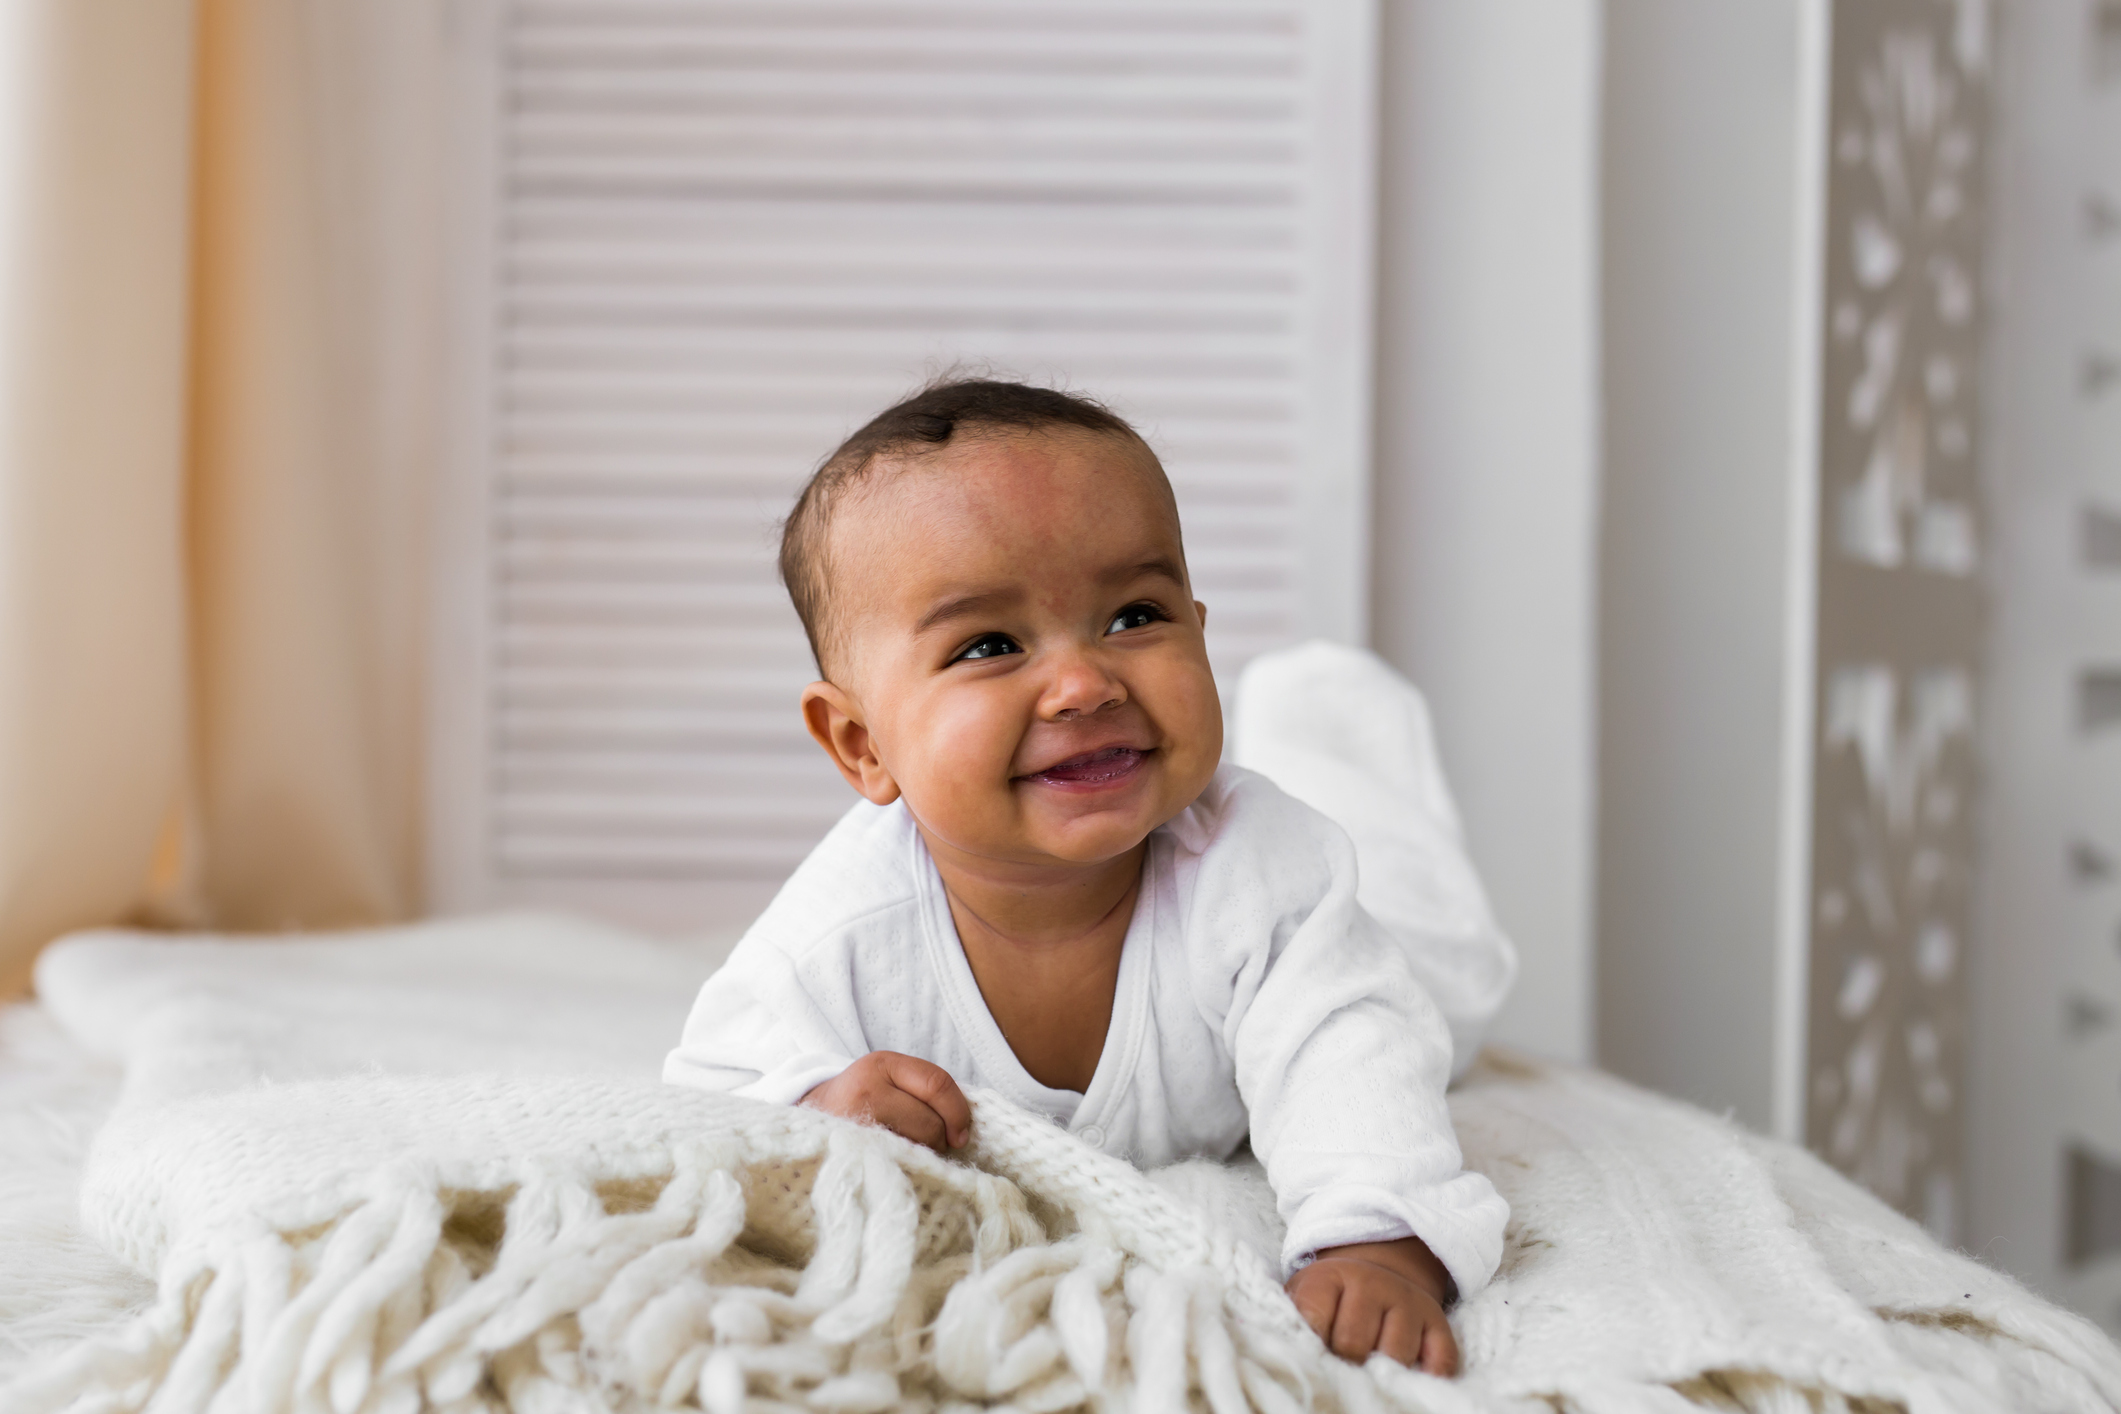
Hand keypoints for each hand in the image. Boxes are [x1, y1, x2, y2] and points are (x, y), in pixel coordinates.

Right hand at [799, 1051, 971, 1151]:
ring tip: (906, 1151)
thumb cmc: (862, 1101)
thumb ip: (924, 1092)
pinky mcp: (849, 1153)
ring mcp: (855, 1123)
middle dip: (939, 1139)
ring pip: (916, 1148)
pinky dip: (905, 1168)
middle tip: (927, 1144)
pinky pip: (897, 1166)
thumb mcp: (887, 1079)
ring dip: (922, 1156)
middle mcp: (866, 1089)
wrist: (810, 1116)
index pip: (936, 1083)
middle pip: (930, 1123)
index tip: (962, 1136)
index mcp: (881, 1065)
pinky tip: (896, 1164)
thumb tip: (964, 1129)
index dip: (958, 1112)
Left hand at [1285, 1237, 1459, 1374]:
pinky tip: (1407, 1382)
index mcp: (1331, 1277)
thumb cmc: (1330, 1300)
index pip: (1314, 1319)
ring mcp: (1409, 1303)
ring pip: (1395, 1356)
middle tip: (1339, 1366)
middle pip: (1352, 1343)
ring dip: (1381, 1372)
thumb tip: (1290, 1356)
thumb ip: (1295, 1321)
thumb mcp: (1303, 1297)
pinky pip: (1440, 1361)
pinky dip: (1426, 1378)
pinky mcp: (1438, 1324)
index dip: (1309, 1346)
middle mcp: (1373, 1283)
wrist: (1377, 1276)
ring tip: (1369, 1372)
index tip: (1309, 1356)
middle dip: (1343, 1362)